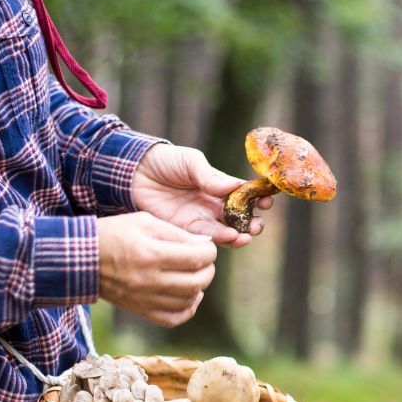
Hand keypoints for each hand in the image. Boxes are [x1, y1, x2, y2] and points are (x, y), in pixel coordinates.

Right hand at [96, 212, 216, 327]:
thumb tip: (204, 244)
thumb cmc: (113, 234)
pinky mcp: (141, 310)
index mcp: (151, 254)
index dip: (209, 251)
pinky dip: (187, 308)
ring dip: (199, 287)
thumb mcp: (144, 222)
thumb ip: (176, 233)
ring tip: (194, 275)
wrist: (82, 259)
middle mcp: (149, 280)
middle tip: (204, 261)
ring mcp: (145, 299)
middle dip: (208, 270)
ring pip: (188, 301)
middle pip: (197, 282)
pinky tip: (188, 296)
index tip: (206, 247)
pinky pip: (174, 318)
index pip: (196, 258)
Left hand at [132, 144, 272, 247]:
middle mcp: (213, 204)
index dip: (258, 199)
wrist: (134, 172)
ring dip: (239, 235)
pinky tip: (229, 238)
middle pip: (239, 218)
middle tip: (256, 225)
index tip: (266, 201)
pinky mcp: (186, 230)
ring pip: (226, 231)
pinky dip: (220, 240)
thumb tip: (236, 186)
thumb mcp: (191, 162)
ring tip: (245, 236)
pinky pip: (206, 238)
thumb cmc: (165, 161)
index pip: (244, 195)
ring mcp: (200, 218)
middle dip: (251, 223)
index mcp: (219, 185)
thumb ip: (211, 176)